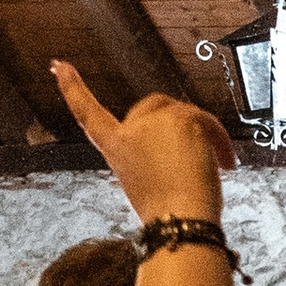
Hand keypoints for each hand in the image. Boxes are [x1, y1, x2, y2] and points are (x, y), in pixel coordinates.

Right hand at [54, 66, 232, 221]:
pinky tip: (227, 164)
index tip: (58, 65)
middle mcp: (128, 129)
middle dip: (177, 123)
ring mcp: (154, 120)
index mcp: (114, 147)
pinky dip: (220, 140)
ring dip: (205, 137)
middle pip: (153, 106)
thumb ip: (150, 154)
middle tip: (198, 157)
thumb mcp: (146, 181)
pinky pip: (207, 120)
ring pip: (185, 113)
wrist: (179, 220)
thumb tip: (179, 142)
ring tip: (218, 167)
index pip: (87, 113)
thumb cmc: (167, 212)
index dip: (72, 88)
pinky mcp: (181, 116)